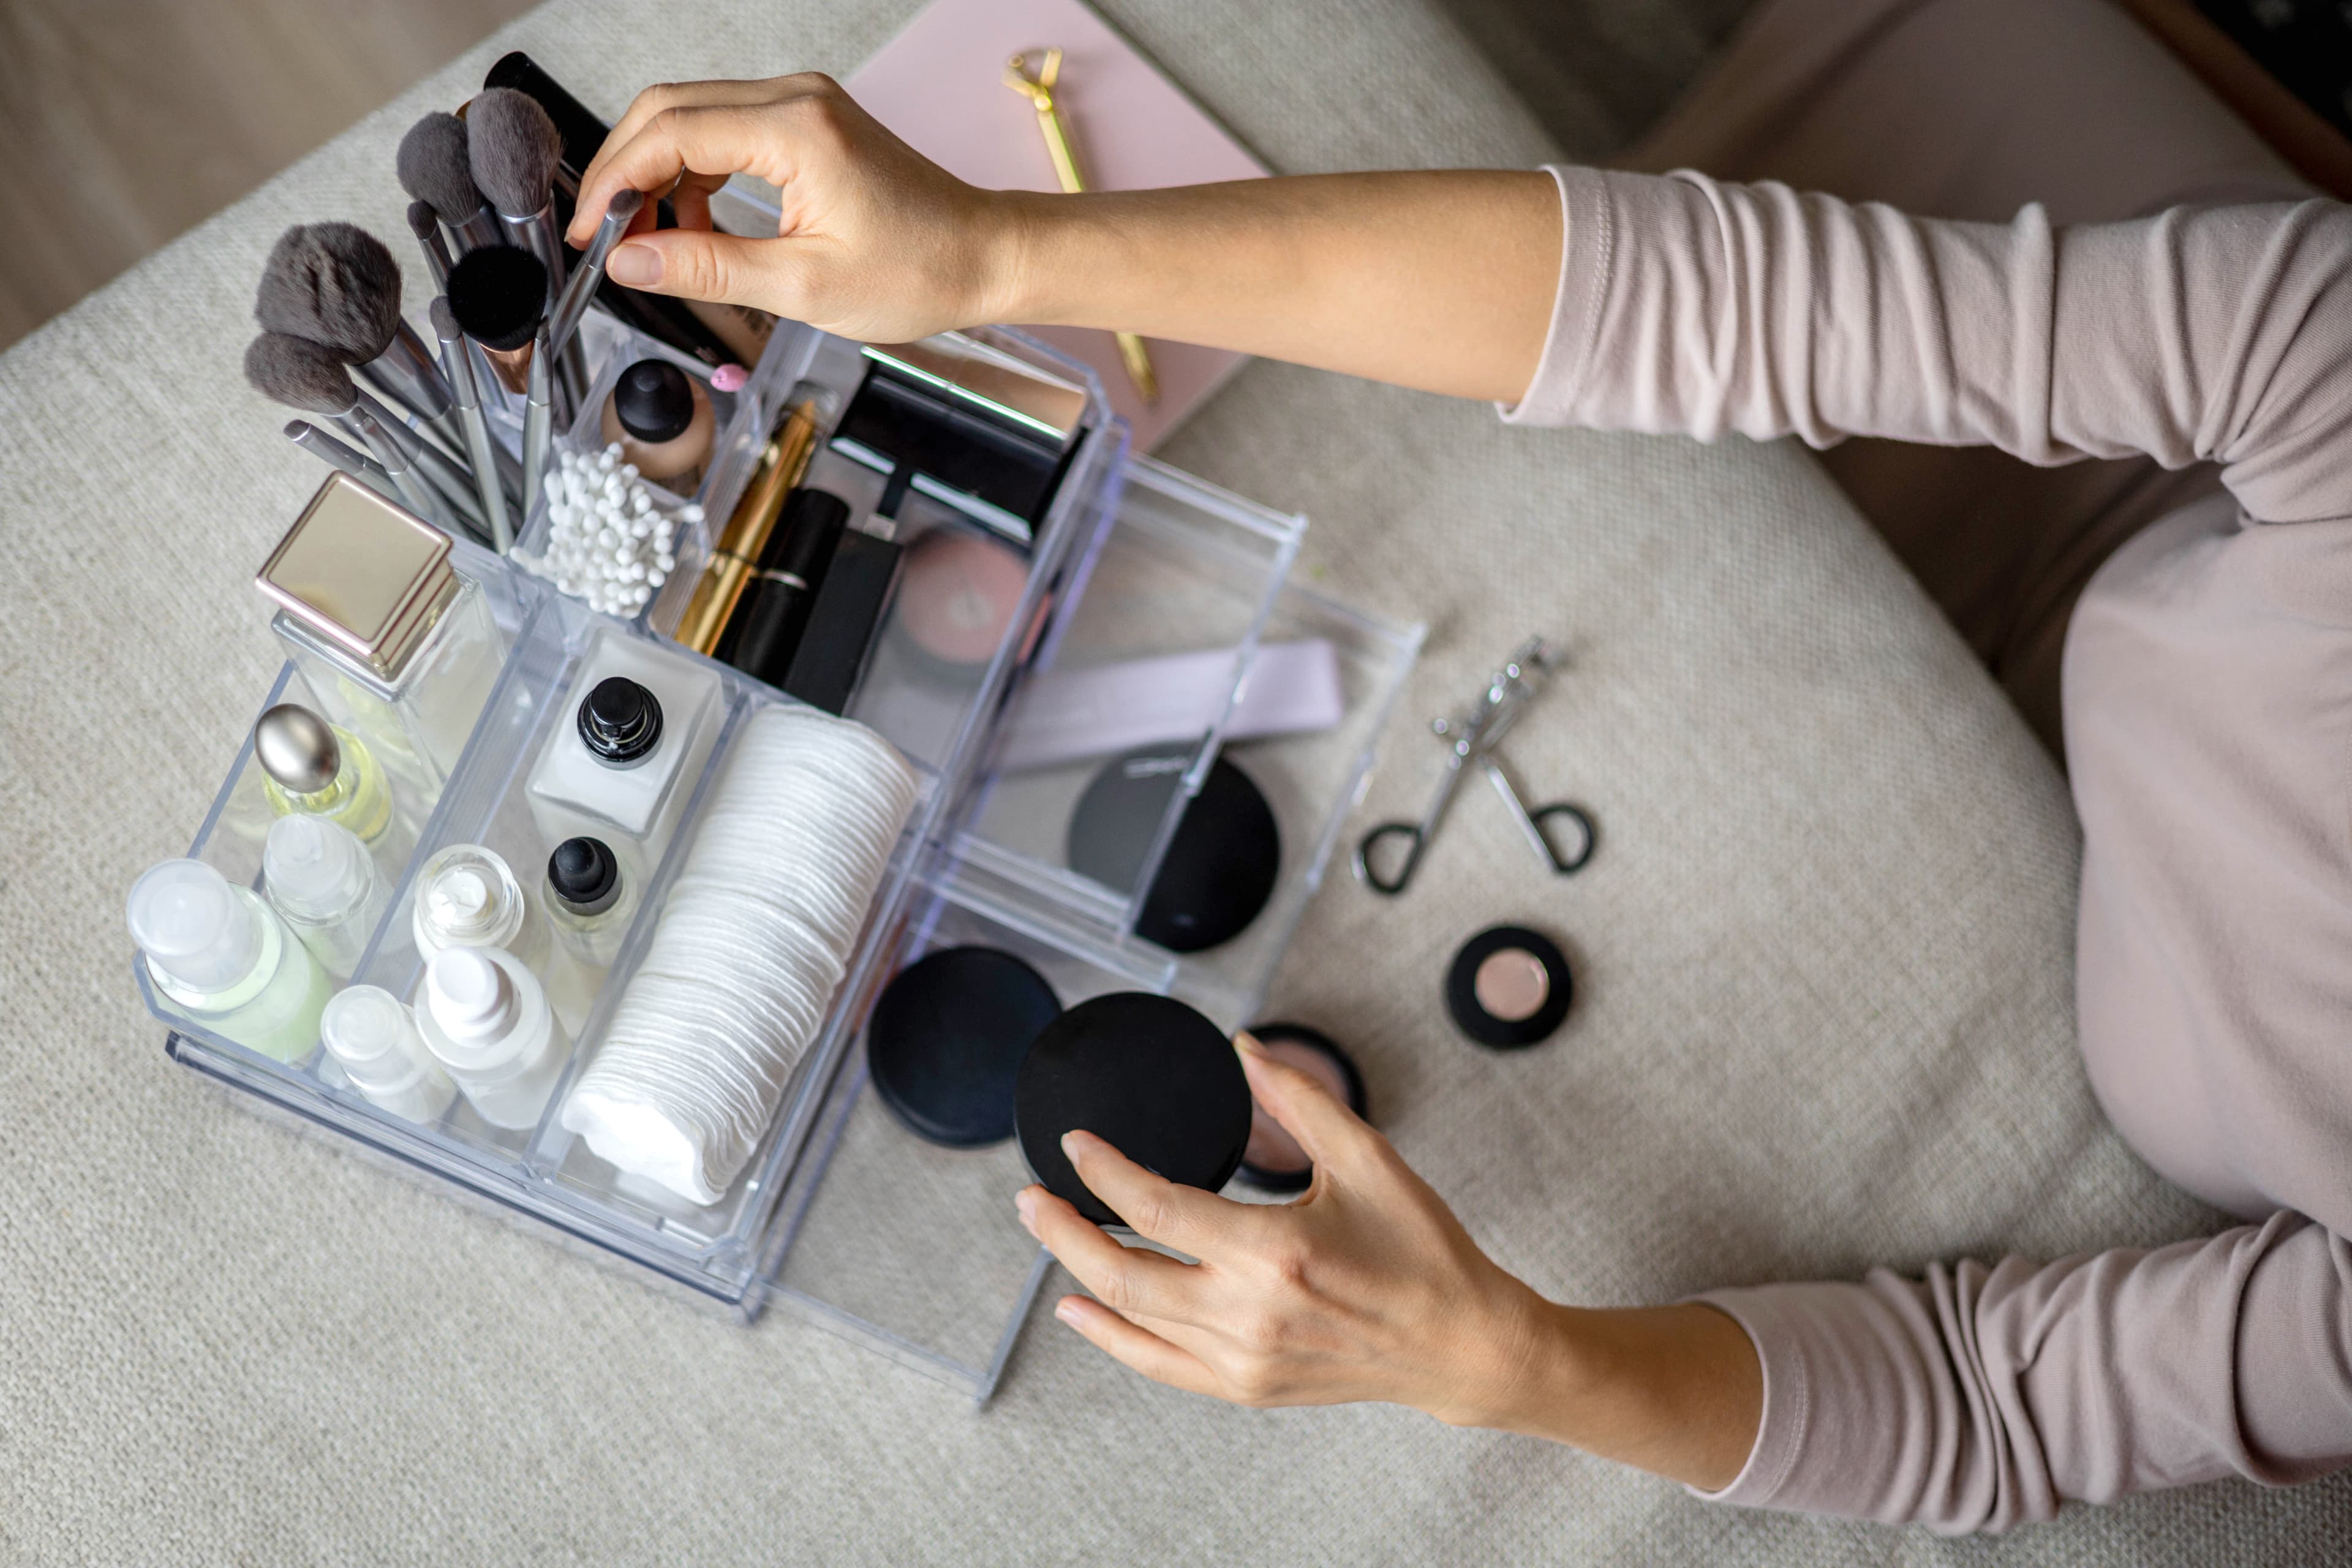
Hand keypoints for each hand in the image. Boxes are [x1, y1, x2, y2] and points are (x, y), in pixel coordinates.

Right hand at [567, 74, 1018, 342]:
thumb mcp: (805, 288)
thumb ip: (709, 269)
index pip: (669, 132)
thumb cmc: (920, 271)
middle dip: (626, 170)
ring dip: (660, 172)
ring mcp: (803, 104)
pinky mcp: (808, 121)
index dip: (615, 181)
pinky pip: (726, 130)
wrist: (983, 256)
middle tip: (606, 235)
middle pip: (669, 108)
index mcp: (796, 131)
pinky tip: (698, 223)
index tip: (590, 231)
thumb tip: (632, 261)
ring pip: (693, 115)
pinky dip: (697, 172)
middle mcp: (797, 99)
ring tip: (656, 239)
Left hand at [1016, 1032, 1555, 1425]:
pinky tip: (1079, 1310)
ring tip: (1049, 1233)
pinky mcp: (1248, 1387)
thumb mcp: (1367, 1159)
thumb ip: (1299, 1098)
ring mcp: (1244, 1359)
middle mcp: (1249, 1313)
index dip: (1104, 1171)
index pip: (1156, 1206)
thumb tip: (1244, 1046)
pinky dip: (1111, 1337)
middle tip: (1029, 1197)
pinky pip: (1158, 1366)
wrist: (1461, 1344)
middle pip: (1121, 1271)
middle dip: (1062, 1229)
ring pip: (1131, 1319)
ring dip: (1079, 1275)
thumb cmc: (1421, 1249)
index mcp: (1275, 1250)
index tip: (1076, 1144)